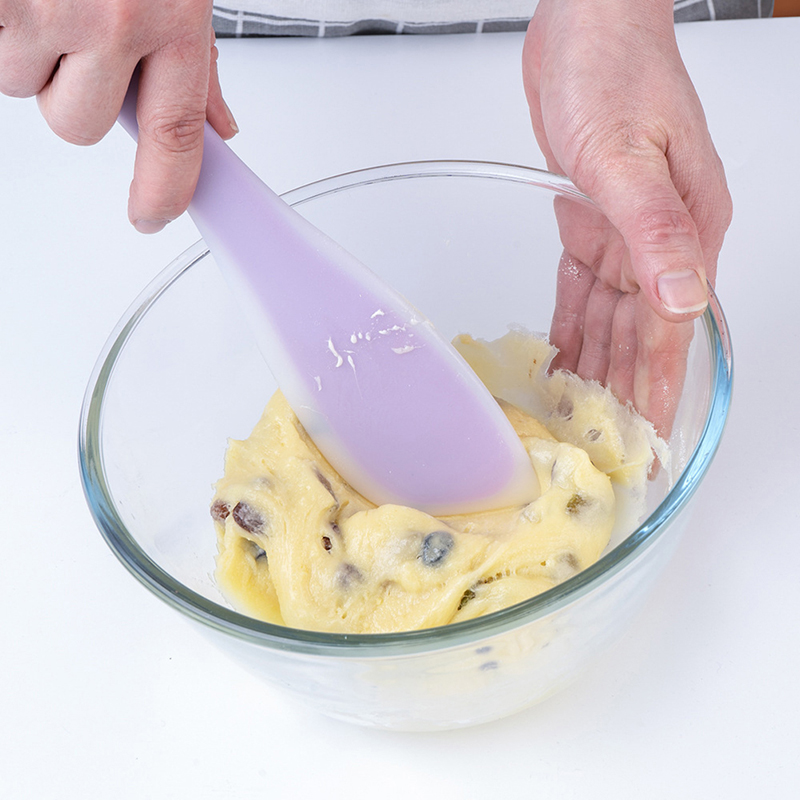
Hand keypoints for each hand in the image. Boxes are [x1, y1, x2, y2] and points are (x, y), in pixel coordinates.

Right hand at [0, 0, 236, 231]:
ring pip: (23, 86)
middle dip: (73, 95)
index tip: (153, 216)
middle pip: (80, 125)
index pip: (175, 136)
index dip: (164, 189)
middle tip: (78, 39)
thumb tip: (217, 128)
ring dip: (30, 53)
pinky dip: (1, 27)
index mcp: (175, 18)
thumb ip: (197, 61)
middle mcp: (117, 17)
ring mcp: (52, 6)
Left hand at [522, 0, 731, 434]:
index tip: (650, 436)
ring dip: (595, 365)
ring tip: (580, 414)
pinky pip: (580, 288)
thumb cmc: (614, 71)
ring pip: (608, 317)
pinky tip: (561, 357)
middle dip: (625, 389)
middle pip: (639, 333)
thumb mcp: (630, 157)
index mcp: (686, 231)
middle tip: (609, 443)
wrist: (585, 26)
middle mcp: (659, 240)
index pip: (671, 329)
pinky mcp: (588, 221)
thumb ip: (656, 231)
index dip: (657, 386)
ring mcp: (624, 233)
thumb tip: (684, 299)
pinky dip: (571, 325)